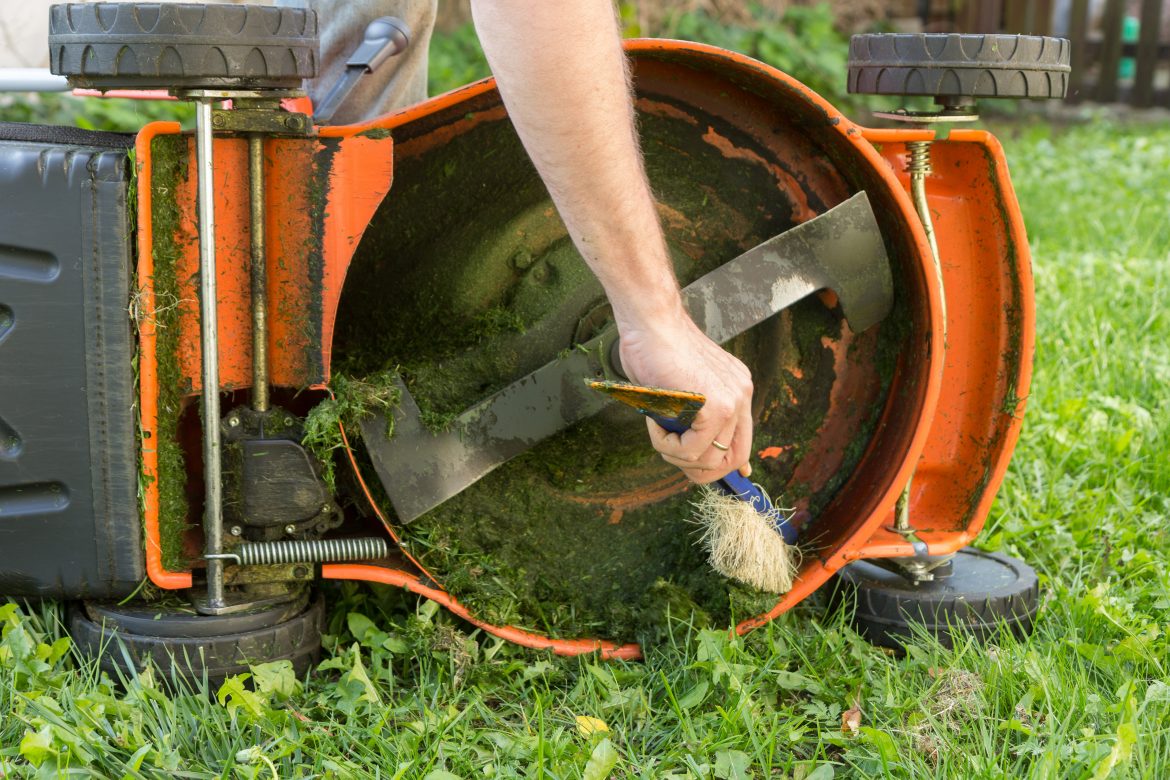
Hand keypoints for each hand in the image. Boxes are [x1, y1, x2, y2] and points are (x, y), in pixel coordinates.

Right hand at [616, 309, 753, 483]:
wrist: (649, 322)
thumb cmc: (654, 348)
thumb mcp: (681, 387)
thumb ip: (693, 415)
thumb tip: (694, 454)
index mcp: (737, 387)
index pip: (743, 441)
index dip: (728, 466)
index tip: (711, 473)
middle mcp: (741, 394)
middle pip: (733, 459)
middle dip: (699, 469)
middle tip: (671, 453)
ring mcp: (732, 400)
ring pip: (708, 459)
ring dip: (675, 455)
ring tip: (657, 430)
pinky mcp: (715, 406)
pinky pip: (691, 450)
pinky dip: (666, 445)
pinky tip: (654, 423)